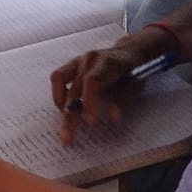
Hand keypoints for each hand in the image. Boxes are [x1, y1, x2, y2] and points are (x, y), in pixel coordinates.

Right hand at [50, 32, 168, 144]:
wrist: (127, 53)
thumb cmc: (132, 71)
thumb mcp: (133, 85)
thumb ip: (121, 99)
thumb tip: (113, 116)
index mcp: (107, 62)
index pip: (93, 81)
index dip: (89, 101)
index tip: (90, 121)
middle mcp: (89, 58)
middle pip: (75, 87)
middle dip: (71, 115)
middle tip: (67, 138)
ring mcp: (78, 60)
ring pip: (60, 80)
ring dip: (61, 105)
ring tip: (64, 125)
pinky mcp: (71, 64)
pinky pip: (58, 77)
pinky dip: (59, 94)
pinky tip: (64, 108)